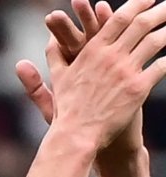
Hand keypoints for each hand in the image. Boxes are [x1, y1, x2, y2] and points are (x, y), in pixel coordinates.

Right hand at [19, 0, 165, 154]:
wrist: (77, 135)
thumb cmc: (67, 109)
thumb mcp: (57, 79)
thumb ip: (54, 55)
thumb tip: (50, 39)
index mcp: (92, 51)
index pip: (119, 18)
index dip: (137, 4)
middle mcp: (110, 57)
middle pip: (141, 24)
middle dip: (159, 12)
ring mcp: (126, 72)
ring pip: (155, 42)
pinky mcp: (139, 88)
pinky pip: (161, 67)